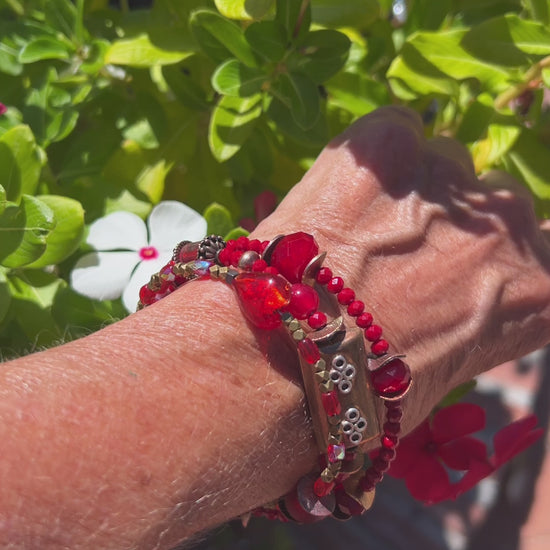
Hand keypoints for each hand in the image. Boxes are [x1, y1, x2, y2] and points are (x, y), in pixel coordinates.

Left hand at [253, 105, 549, 431]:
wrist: (291, 365)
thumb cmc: (361, 392)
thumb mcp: (444, 366)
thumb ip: (468, 312)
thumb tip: (444, 289)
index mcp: (538, 292)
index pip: (539, 249)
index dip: (489, 256)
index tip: (452, 266)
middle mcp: (509, 224)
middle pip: (488, 201)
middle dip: (445, 224)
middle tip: (389, 256)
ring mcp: (448, 177)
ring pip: (438, 162)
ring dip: (404, 191)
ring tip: (353, 234)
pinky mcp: (387, 145)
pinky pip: (394, 130)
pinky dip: (368, 159)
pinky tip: (337, 197)